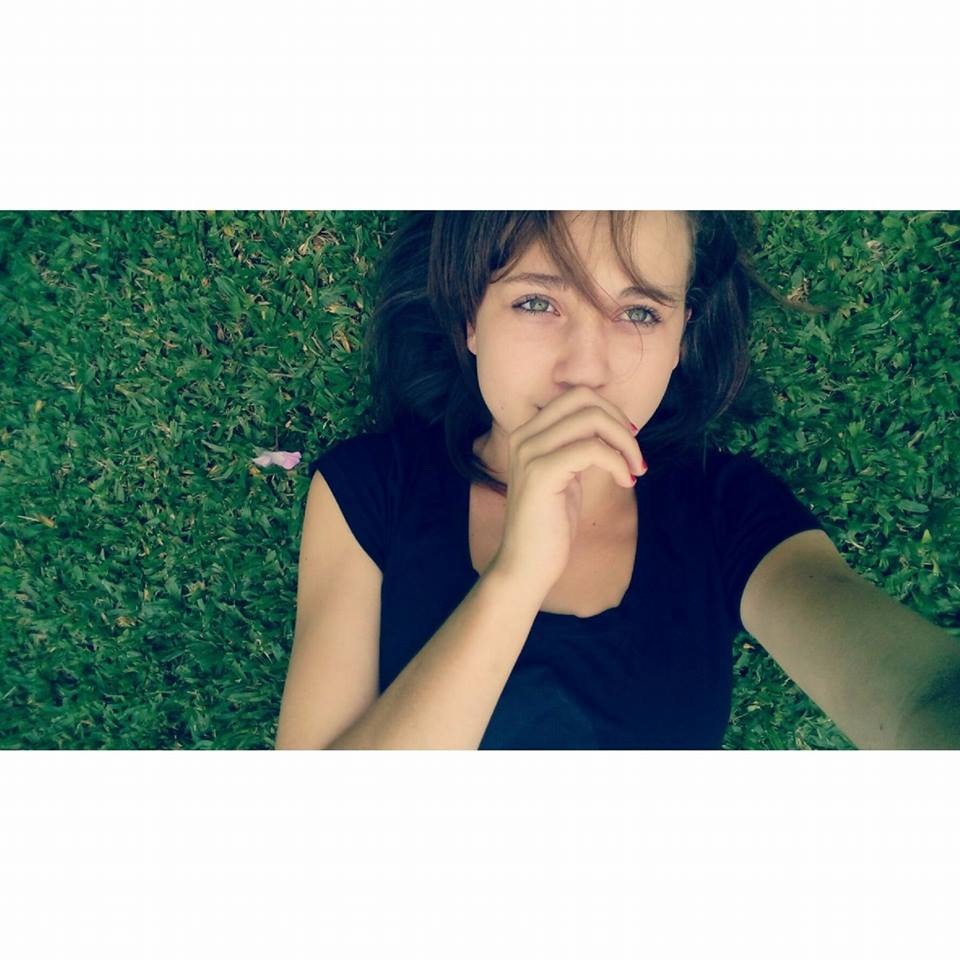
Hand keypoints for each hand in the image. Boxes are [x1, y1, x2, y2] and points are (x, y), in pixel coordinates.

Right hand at [487, 385, 647, 600]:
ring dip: (625, 442)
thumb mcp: (566, 476)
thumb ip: (578, 447)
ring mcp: (530, 452)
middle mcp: (524, 435)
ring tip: (635, 469)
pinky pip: (593, 449)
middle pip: (585, 398)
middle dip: (620, 423)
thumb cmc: (549, 525)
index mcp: (528, 432)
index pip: (576, 396)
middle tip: (635, 455)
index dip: (611, 412)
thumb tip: (614, 424)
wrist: (526, 565)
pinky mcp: (541, 472)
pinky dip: (618, 462)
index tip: (628, 441)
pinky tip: (626, 481)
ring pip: (592, 419)